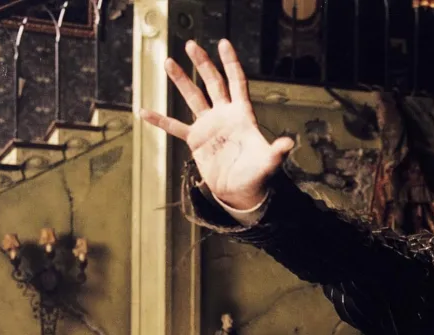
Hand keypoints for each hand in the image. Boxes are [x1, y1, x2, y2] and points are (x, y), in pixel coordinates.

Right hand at [139, 39, 294, 209]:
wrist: (242, 191)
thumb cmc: (258, 174)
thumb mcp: (269, 162)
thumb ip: (276, 152)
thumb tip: (289, 143)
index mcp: (243, 115)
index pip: (237, 82)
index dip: (231, 63)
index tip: (223, 43)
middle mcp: (225, 115)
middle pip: (213, 83)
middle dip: (203, 64)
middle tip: (191, 44)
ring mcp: (209, 126)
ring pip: (193, 98)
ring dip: (182, 80)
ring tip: (169, 61)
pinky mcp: (196, 141)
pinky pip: (176, 127)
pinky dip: (160, 120)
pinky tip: (144, 111)